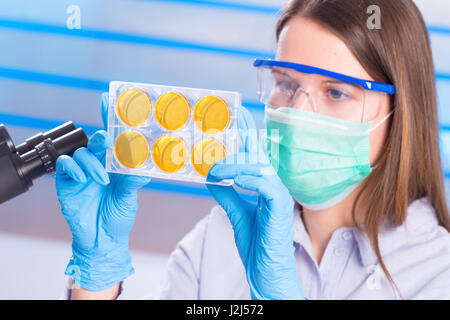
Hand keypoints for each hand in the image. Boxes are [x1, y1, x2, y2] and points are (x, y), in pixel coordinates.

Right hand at [56, 92, 150, 290]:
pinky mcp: (67, 182)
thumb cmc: (118, 217)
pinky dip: (75, 168)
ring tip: (102, 179)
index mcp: (115, 164)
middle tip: (106, 140)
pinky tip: (85, 179)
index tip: (110, 98)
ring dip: (91, 162)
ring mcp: (81, 172)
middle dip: (101, 137)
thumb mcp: (129, 197)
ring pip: (81, 152)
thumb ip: (132, 182)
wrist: (102, 241)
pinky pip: (66, 165)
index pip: (113, 138)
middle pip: (96, 141)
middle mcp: (98, 164)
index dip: (111, 118)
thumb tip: (144, 169)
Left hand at [206, 106, 303, 299]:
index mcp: (264, 186)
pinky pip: (265, 186)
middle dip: (240, 140)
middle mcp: (273, 187)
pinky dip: (248, 180)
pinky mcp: (281, 208)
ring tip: (216, 169)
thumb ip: (227, 195)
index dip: (246, 134)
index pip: (254, 155)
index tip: (237, 114)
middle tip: (220, 133)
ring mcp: (279, 196)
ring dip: (235, 166)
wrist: (266, 272)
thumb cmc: (257, 244)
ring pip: (259, 168)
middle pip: (257, 156)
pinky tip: (233, 179)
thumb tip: (212, 177)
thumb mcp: (236, 214)